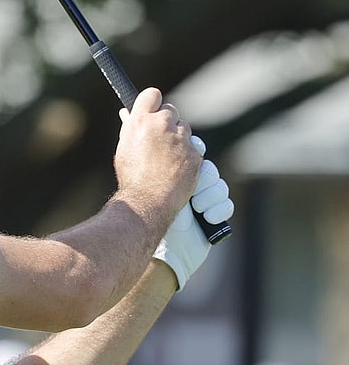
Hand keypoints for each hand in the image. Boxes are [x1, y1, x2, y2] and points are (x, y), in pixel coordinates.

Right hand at [115, 88, 201, 218]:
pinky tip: (175, 168)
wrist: (147, 201)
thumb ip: (130, 129)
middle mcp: (162, 125)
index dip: (153, 102)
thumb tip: (129, 113)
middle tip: (160, 136)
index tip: (153, 108)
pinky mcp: (194, 154)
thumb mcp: (124, 149)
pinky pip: (192, 148)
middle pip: (171, 110)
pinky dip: (186, 156)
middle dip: (167, 121)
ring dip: (177, 138)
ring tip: (166, 157)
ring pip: (184, 129)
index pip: (152, 94)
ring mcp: (181, 140)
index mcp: (141, 121)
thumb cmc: (131, 177)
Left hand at [153, 139, 233, 290]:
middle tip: (191, 194)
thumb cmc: (154, 215)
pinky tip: (206, 218)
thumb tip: (152, 131)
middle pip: (209, 171)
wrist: (164, 247)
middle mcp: (190, 187)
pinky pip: (227, 205)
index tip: (193, 158)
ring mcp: (204, 202)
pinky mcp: (215, 217)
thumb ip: (157, 162)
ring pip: (219, 187)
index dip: (195, 157)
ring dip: (209, 197)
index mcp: (174, 177)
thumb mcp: (154, 185)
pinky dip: (218, 210)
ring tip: (197, 208)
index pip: (193, 158)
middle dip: (203, 181)